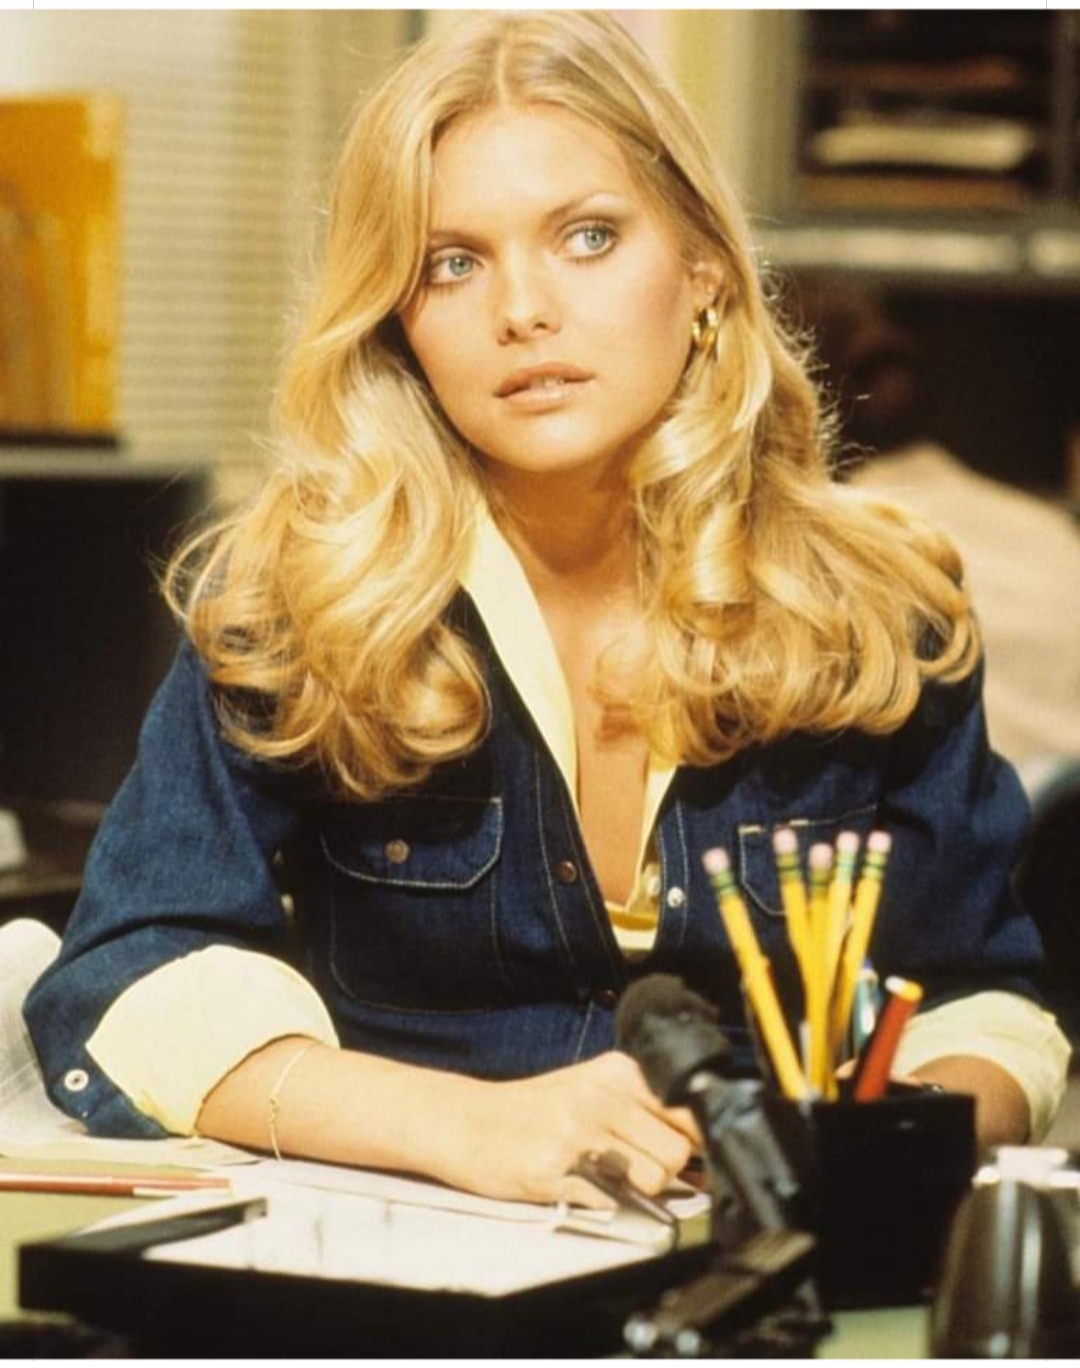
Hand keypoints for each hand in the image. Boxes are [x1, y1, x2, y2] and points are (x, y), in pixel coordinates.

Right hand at [439, 1051, 700, 1205]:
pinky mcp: (556, 1168)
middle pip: (677, 1151)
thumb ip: (642, 1110)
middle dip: (663, 1172)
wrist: (465, 1121)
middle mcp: (603, 1095)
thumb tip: (700, 1152)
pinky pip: (610, 1201)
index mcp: (618, 1071)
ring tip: (600, 1176)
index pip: (689, 1109)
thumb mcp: (591, 1089)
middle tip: (627, 1170)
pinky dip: (603, 1204)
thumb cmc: (532, 1111)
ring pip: (653, 1179)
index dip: (694, 1142)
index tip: (687, 1158)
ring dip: (635, 1191)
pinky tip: (575, 1185)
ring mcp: (579, 1131)